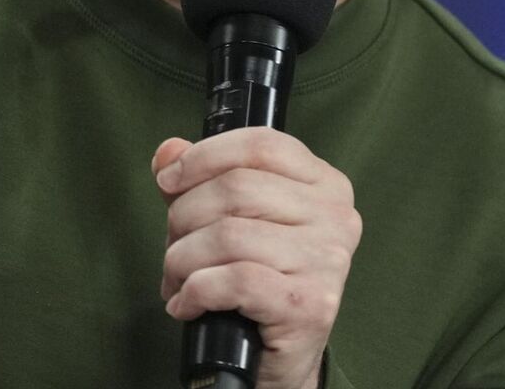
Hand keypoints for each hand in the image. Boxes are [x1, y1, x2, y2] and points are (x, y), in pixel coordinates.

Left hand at [153, 128, 361, 388]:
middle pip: (236, 188)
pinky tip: (187, 304)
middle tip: (174, 246)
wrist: (282, 360)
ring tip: (177, 279)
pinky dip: (195, 291)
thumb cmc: (260, 282)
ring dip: (182, 259)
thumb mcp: (234, 221)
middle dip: (184, 216)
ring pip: (227, 234)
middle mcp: (336, 218)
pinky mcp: (310, 306)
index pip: (261, 144)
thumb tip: (168, 152)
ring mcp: (327, 262)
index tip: (169, 180)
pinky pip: (234, 280)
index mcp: (326, 185)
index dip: (204, 156)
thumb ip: (201, 180)